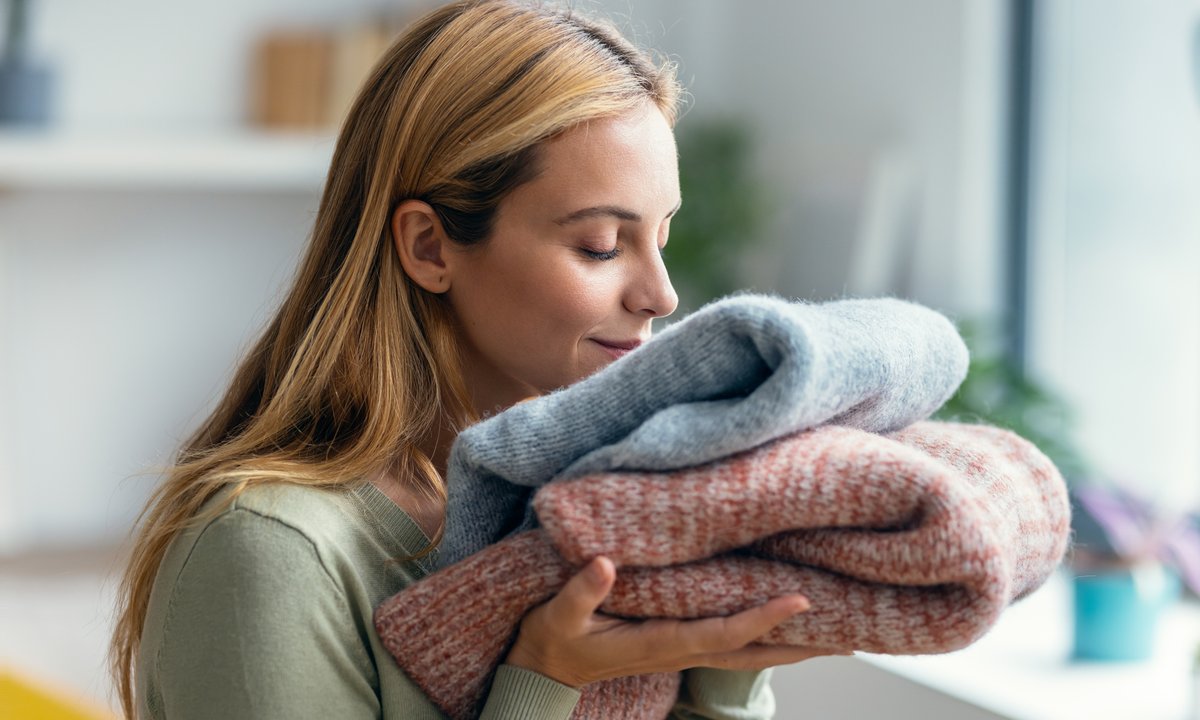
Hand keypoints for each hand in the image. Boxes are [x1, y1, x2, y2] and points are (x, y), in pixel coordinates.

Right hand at [503, 556, 849, 687]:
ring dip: (793, 646)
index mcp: (660, 643)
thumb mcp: (559, 615)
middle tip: (851, 634)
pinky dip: (766, 637)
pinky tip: (785, 627)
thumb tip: (605, 564)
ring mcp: (683, 651)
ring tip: (837, 634)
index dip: (763, 618)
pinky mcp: (679, 645)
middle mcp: (681, 651)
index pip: (724, 632)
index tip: (799, 601)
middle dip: (801, 644)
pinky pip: (733, 644)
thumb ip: (582, 591)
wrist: (545, 671)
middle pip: (754, 652)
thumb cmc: (554, 639)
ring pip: (749, 653)